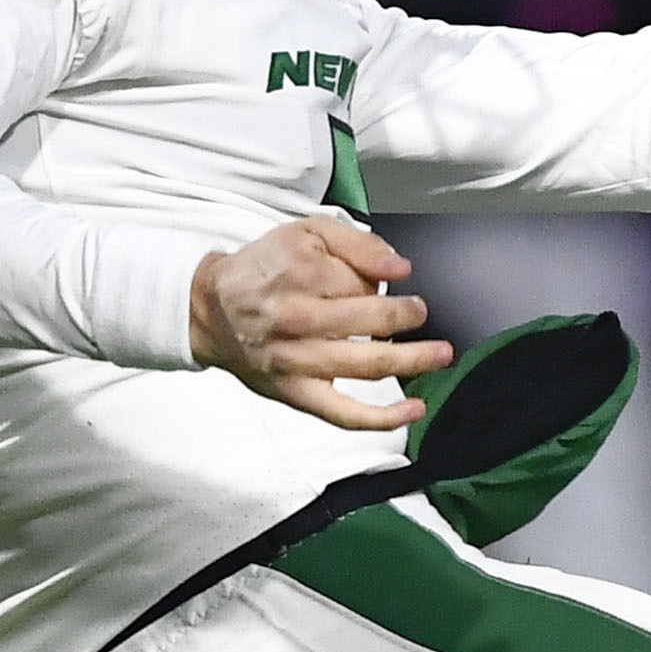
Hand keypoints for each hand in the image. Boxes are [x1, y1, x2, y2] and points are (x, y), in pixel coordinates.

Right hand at [190, 214, 450, 429]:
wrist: (209, 310)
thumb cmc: (263, 270)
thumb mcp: (305, 233)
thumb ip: (357, 244)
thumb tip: (400, 268)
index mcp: (300, 276)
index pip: (362, 282)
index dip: (380, 282)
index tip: (386, 283)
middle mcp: (298, 319)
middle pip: (372, 321)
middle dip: (408, 316)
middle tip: (420, 312)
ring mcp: (297, 361)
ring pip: (367, 366)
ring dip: (413, 360)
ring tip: (441, 353)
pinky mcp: (296, 393)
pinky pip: (344, 414)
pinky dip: (383, 418)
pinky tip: (414, 410)